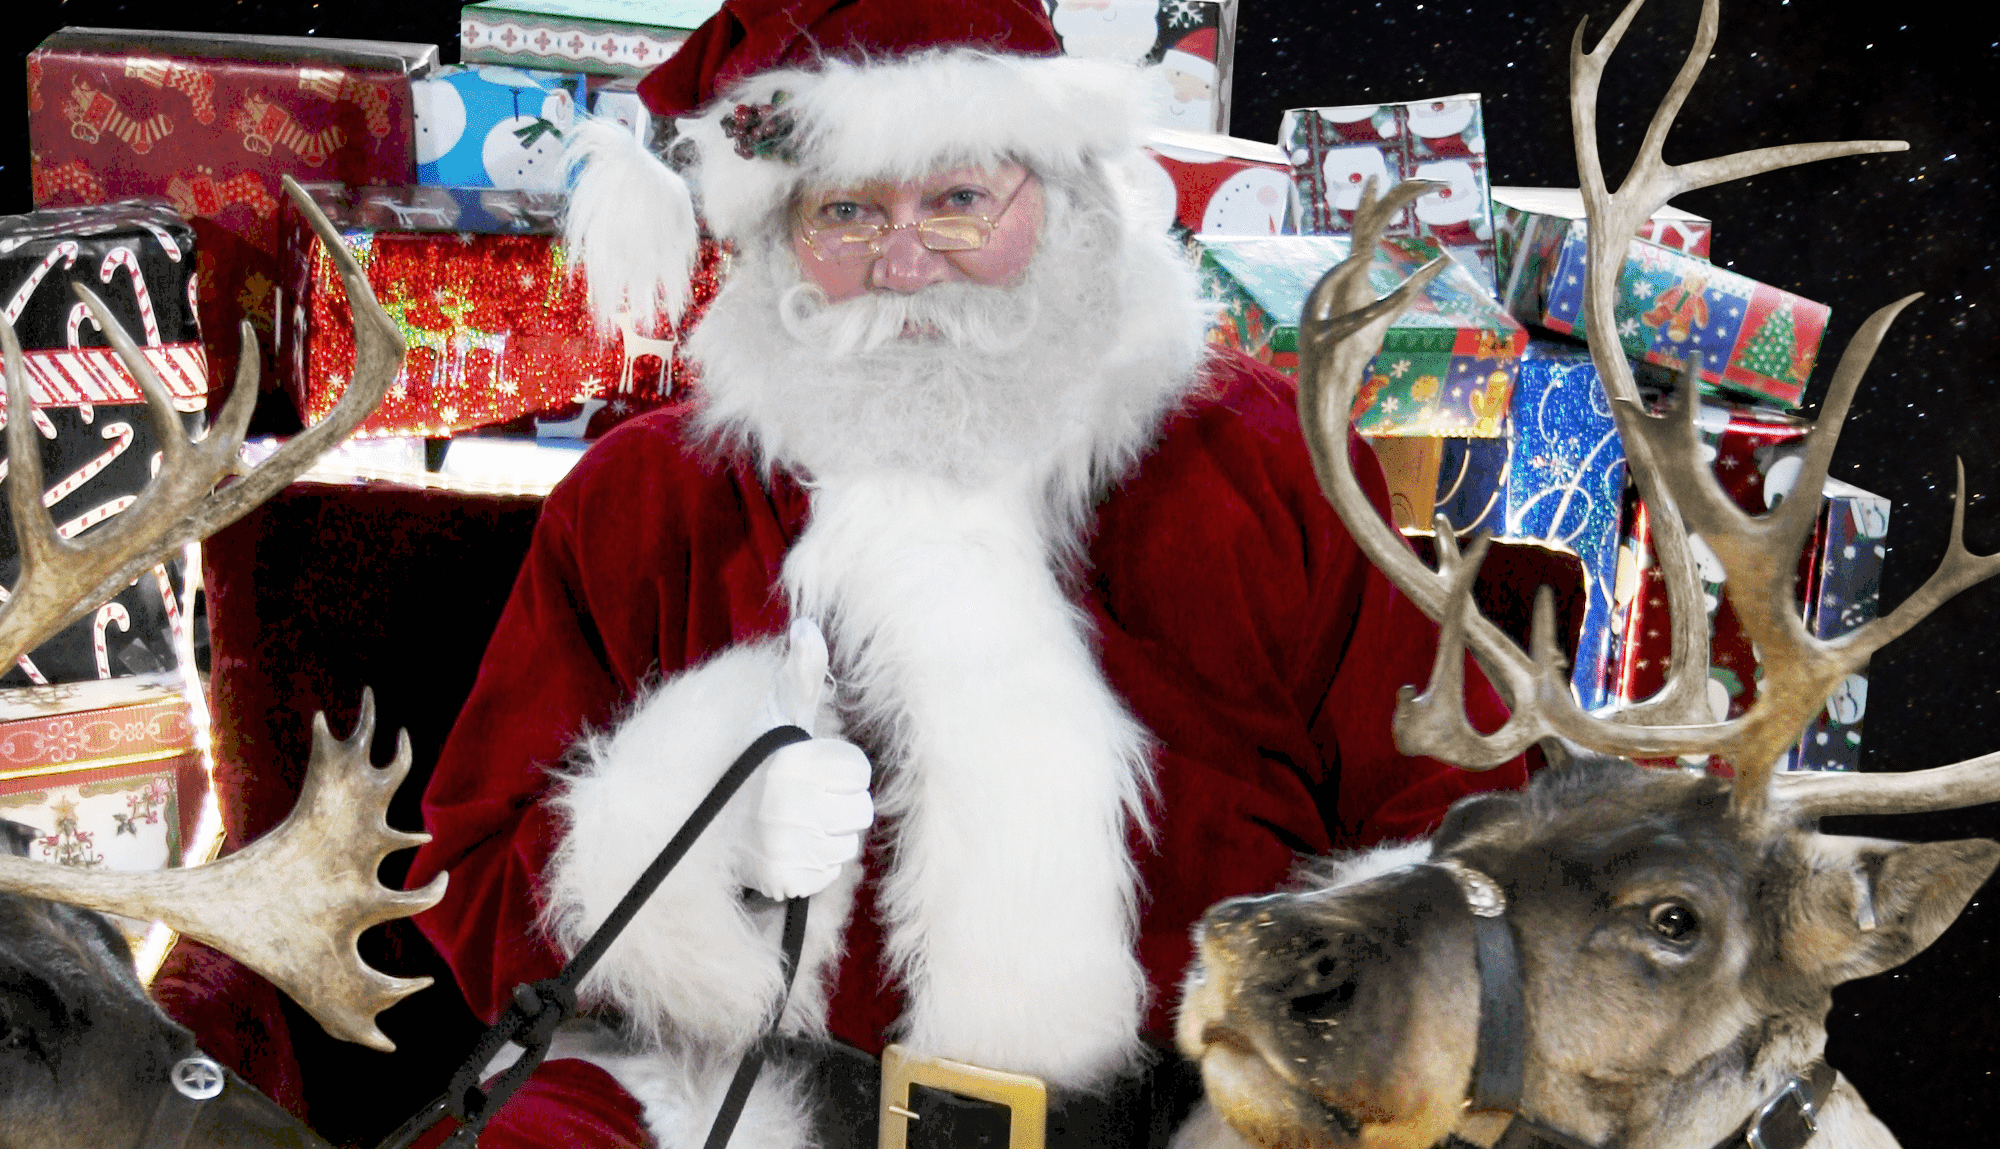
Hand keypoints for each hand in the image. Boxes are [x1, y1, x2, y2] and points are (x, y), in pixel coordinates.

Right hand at [738, 619, 873, 900]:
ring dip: (830, 834)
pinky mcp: (784, 881)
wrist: (700, 818)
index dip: (841, 768)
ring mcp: (787, 848)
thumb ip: (801, 670)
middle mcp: (792, 807)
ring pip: (848, 844)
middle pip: (860, 811)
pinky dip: (816, 864)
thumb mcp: (775, 710)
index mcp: (796, 761)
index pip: (859, 771)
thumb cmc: (750, 757)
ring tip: (797, 821)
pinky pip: (829, 873)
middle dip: (840, 802)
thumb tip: (809, 626)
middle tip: (806, 797)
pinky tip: (791, 847)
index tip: (813, 766)